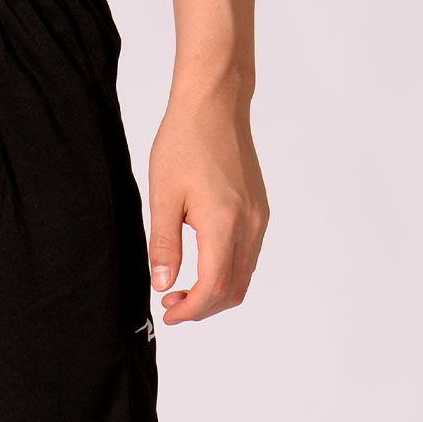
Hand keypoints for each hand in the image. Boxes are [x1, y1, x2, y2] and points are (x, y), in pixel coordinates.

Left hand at [147, 86, 268, 324]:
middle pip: (234, 289)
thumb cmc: (183, 144)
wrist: (214, 108)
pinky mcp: (260, 211)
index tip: (168, 313)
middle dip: (203, 307)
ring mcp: (259, 218)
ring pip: (244, 275)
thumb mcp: (162, 198)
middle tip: (170, 303)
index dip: (191, 309)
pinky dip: (226, 273)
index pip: (214, 287)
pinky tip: (199, 266)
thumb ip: (163, 245)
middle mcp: (250, 225)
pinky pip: (248, 256)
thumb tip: (163, 284)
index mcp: (224, 223)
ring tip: (180, 287)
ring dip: (215, 292)